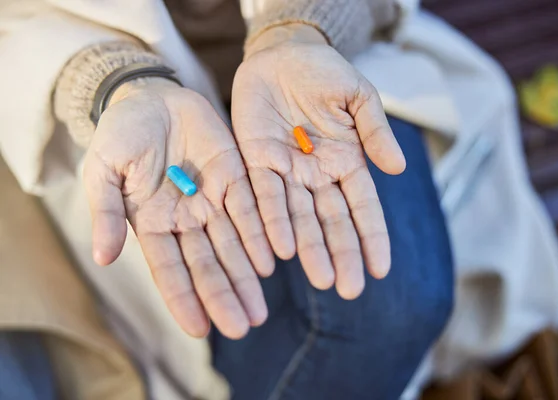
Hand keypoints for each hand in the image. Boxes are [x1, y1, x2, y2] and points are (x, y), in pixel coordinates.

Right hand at [84, 78, 271, 338]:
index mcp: (152, 223)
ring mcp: (212, 199)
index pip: (170, 270)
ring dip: (247, 276)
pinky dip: (260, 233)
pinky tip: (272, 259)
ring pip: (233, 245)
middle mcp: (186, 219)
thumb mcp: (103, 169)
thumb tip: (103, 258)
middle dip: (224, 296)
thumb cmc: (120, 134)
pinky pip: (250, 208)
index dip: (184, 299)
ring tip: (260, 309)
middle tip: (244, 327)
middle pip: (208, 265)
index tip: (200, 330)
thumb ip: (107, 212)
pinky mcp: (235, 176)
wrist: (150, 95)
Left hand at [233, 25, 405, 299]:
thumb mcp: (358, 96)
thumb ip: (375, 131)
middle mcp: (318, 174)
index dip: (372, 237)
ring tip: (322, 280)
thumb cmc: (324, 72)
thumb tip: (397, 169)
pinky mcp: (257, 162)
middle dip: (343, 255)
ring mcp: (288, 172)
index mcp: (347, 161)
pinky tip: (281, 251)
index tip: (381, 269)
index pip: (364, 206)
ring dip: (311, 249)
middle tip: (351, 290)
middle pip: (333, 221)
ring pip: (301, 218)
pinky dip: (273, 223)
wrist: (281, 53)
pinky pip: (265, 196)